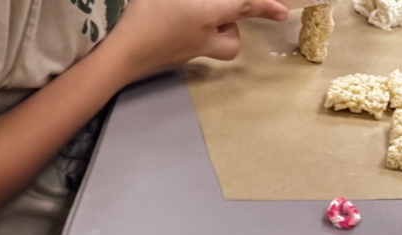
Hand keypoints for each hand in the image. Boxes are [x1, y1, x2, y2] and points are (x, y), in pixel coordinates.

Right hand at [106, 0, 287, 75]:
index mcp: (206, 14)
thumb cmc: (142, 15)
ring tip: (191, 19)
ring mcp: (184, 55)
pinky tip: (166, 28)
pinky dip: (185, 38)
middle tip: (217, 16)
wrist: (117, 54)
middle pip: (231, 44)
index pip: (243, 6)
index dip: (265, 6)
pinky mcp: (168, 63)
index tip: (284, 12)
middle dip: (231, 30)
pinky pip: (187, 49)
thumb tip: (203, 3)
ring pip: (211, 48)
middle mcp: (201, 39)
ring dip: (211, 36)